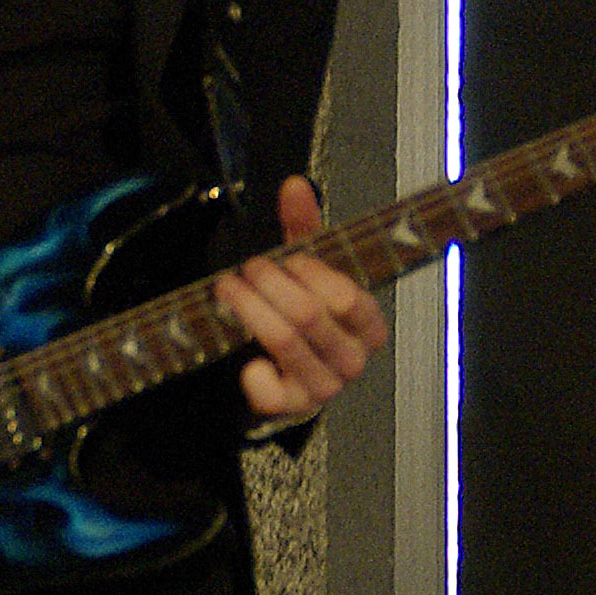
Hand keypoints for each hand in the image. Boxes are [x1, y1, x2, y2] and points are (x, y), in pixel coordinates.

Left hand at [219, 175, 387, 426]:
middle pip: (309, 315)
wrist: (288, 374)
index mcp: (368, 325)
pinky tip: (245, 357)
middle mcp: (353, 359)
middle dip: (269, 285)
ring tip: (228, 289)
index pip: (349, 298)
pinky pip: (271, 390)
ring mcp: (325, 387)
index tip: (285, 258)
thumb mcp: (307, 269)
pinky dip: (252, 372)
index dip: (311, 274)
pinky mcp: (293, 408)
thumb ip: (304, 228)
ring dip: (250, 310)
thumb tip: (294, 186)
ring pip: (285, 342)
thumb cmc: (304, 314)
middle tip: (246, 269)